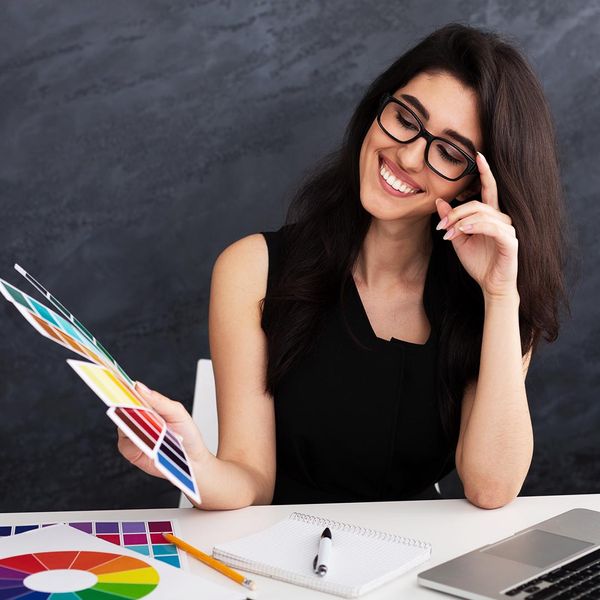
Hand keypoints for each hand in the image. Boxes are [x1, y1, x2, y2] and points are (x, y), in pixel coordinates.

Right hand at [117, 382, 208, 479]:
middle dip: (125, 405)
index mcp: (149, 406)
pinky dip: (136, 442)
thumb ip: (159, 401)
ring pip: (123, 425)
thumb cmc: (187, 434)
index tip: (120, 381)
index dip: (124, 388)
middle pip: (123, 409)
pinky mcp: (130, 451)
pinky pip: (126, 443)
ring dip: (135, 425)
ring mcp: (132, 434)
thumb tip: (139, 386)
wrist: (193, 460)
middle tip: (133, 402)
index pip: (132, 394)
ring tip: (152, 428)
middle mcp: (138, 418)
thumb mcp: (177, 412)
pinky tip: (148, 443)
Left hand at [435, 152, 518, 298]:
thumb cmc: (478, 263)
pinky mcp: (511, 241)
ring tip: (447, 234)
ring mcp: (508, 229)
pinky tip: (462, 231)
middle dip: (455, 213)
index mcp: (490, 216)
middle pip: (477, 203)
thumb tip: (438, 200)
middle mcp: (501, 218)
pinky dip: (475, 226)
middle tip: (439, 227)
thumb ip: (450, 220)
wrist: (491, 286)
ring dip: (460, 221)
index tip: (476, 154)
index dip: (484, 171)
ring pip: (482, 213)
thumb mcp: (458, 240)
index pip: (488, 189)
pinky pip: (492, 227)